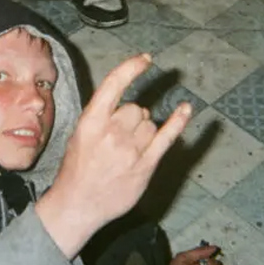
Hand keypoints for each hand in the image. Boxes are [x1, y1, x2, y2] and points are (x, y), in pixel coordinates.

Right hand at [36, 54, 191, 258]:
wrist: (77, 205)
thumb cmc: (77, 170)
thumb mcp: (80, 135)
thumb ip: (102, 118)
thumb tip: (130, 108)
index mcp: (91, 121)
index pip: (114, 84)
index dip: (131, 68)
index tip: (145, 59)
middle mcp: (112, 132)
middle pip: (136, 109)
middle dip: (132, 120)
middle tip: (119, 142)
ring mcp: (130, 150)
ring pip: (150, 125)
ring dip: (144, 134)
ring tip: (127, 154)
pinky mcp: (145, 165)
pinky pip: (167, 137)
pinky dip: (178, 122)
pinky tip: (186, 109)